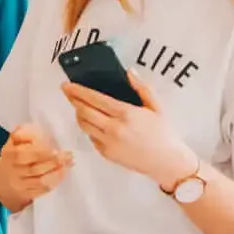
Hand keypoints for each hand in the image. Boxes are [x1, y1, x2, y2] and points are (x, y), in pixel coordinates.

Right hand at [0, 124, 71, 212]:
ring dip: (57, 173)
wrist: (0, 182)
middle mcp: (13, 172)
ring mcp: (19, 185)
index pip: (22, 155)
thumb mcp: (12, 143)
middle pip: (34, 169)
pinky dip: (54, 182)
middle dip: (54, 162)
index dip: (39, 153)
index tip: (55, 149)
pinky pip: (42, 190)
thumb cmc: (11, 157)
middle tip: (68, 155)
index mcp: (8, 155)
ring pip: (40, 181)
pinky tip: (63, 174)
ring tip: (69, 164)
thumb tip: (36, 131)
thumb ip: (22, 134)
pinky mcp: (26, 195)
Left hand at [62, 72, 193, 189]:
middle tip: (67, 91)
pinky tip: (93, 122)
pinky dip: (89, 128)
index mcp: (125, 113)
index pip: (94, 99)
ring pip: (84, 125)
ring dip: (78, 113)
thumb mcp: (155, 107)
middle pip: (84, 111)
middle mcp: (113, 128)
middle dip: (73, 99)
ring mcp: (108, 143)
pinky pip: (91, 137)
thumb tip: (129, 72)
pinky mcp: (106, 154)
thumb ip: (141, 87)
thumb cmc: (162, 133)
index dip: (78, 91)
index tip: (68, 84)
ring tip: (79, 106)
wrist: (166, 161)